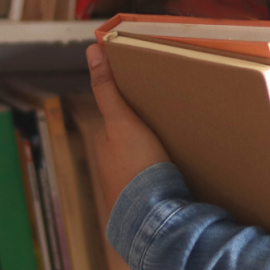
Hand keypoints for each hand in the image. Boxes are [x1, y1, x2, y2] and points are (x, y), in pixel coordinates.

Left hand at [87, 44, 170, 214]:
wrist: (152, 219)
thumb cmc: (136, 166)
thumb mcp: (122, 120)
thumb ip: (107, 88)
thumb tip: (92, 50)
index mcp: (103, 146)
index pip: (118, 121)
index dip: (134, 113)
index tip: (154, 110)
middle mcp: (108, 168)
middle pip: (128, 142)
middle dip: (144, 137)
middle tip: (170, 130)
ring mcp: (122, 190)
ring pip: (139, 165)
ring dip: (153, 161)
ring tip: (177, 155)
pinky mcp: (140, 208)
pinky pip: (150, 186)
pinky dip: (159, 181)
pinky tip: (176, 179)